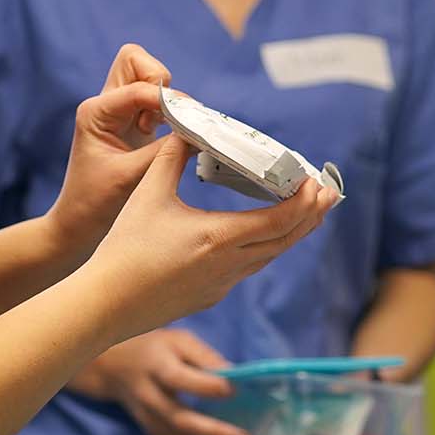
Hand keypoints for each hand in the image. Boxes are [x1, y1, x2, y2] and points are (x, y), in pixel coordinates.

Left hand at [49, 45, 172, 247]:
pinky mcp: (131, 122)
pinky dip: (168, 110)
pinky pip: (154, 98)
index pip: (138, 86)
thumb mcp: (132, 177)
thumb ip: (166, 151)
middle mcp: (104, 104)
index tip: (186, 122)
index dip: (165, 100)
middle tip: (164, 116)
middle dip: (159, 80)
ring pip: (146, 74)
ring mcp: (118, 111)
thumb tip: (199, 133)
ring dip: (164, 96)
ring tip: (160, 130)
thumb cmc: (96, 203)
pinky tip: (167, 136)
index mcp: (95, 112)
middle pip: (135, 60)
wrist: (79, 223)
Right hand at [70, 328, 255, 434]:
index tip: (235, 390)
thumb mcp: (178, 340)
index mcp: (156, 366)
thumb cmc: (155, 348)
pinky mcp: (153, 432)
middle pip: (180, 419)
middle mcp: (149, 396)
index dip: (206, 386)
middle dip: (215, 432)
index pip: (179, 379)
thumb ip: (204, 356)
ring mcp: (149, 419)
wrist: (113, 367)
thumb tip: (235, 374)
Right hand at [83, 134, 337, 343]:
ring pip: (269, 257)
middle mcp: (228, 266)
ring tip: (306, 213)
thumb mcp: (148, 193)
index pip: (279, 221)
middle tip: (329, 194)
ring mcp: (221, 285)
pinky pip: (248, 269)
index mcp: (218, 238)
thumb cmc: (124, 248)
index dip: (304, 202)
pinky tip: (261, 237)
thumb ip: (172, 157)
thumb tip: (190, 129)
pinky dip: (265, 248)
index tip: (316, 184)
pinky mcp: (210, 296)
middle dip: (310, 216)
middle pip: (285, 241)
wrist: (104, 305)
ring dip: (290, 233)